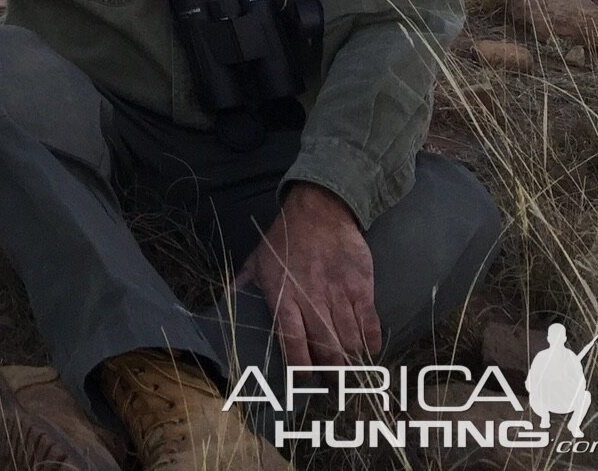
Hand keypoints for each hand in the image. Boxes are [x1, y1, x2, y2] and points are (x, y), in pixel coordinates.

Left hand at [235, 182, 380, 367]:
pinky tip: (368, 350)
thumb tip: (226, 300)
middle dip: (332, 372)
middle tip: (334, 387)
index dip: (299, 362)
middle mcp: (311, 300)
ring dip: (352, 361)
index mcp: (283, 296)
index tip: (304, 378)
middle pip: (325, 347)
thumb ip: (243, 283)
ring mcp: (339, 295)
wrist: (319, 210)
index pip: (291, 339)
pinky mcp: (362, 288)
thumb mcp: (257, 259)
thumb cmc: (284, 237)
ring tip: (352, 375)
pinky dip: (371, 341)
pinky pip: (370, 324)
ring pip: (349, 340)